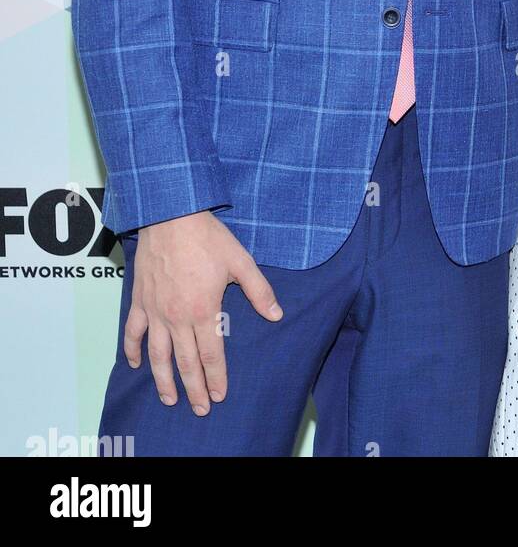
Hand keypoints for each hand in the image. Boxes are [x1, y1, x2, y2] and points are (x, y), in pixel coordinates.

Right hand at [123, 210, 282, 414]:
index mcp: (203, 310)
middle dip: (194, 389)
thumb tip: (276, 315)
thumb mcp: (241, 261)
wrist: (171, 215)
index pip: (212, 355)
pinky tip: (135, 365)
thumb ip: (258, 290)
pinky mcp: (140, 301)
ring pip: (157, 355)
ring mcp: (155, 311)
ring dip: (163, 380)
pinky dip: (133, 351)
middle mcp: (177, 318)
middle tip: (199, 409)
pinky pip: (133, 332)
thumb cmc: (208, 237)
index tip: (220, 396)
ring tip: (169, 399)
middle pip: (185, 362)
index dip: (216, 378)